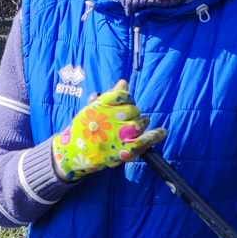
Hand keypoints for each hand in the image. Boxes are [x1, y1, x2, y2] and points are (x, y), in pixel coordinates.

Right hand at [50, 80, 165, 179]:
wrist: (73, 154)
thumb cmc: (82, 130)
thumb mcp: (91, 109)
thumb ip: (109, 96)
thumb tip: (124, 82)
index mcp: (101, 106)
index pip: (123, 95)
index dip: (127, 98)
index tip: (126, 103)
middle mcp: (112, 118)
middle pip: (133, 109)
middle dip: (133, 112)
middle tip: (128, 118)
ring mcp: (120, 134)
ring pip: (140, 123)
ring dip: (142, 122)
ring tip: (138, 125)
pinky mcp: (125, 150)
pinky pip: (145, 141)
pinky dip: (155, 136)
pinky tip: (162, 132)